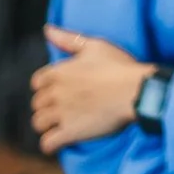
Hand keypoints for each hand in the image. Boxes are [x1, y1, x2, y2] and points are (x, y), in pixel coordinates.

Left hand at [32, 26, 154, 154]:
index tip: (59, 90)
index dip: (46, 87)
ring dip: (47, 125)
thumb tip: (47, 29)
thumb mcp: (95, 46)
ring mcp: (61, 113)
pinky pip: (47, 143)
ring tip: (59, 125)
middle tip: (63, 108)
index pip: (37, 82)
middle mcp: (56, 93)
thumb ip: (68, 38)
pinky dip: (50, 144)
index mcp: (59, 72)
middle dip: (46, 106)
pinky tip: (59, 141)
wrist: (136, 91)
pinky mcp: (70, 132)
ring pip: (38, 123)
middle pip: (36, 104)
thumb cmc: (119, 66)